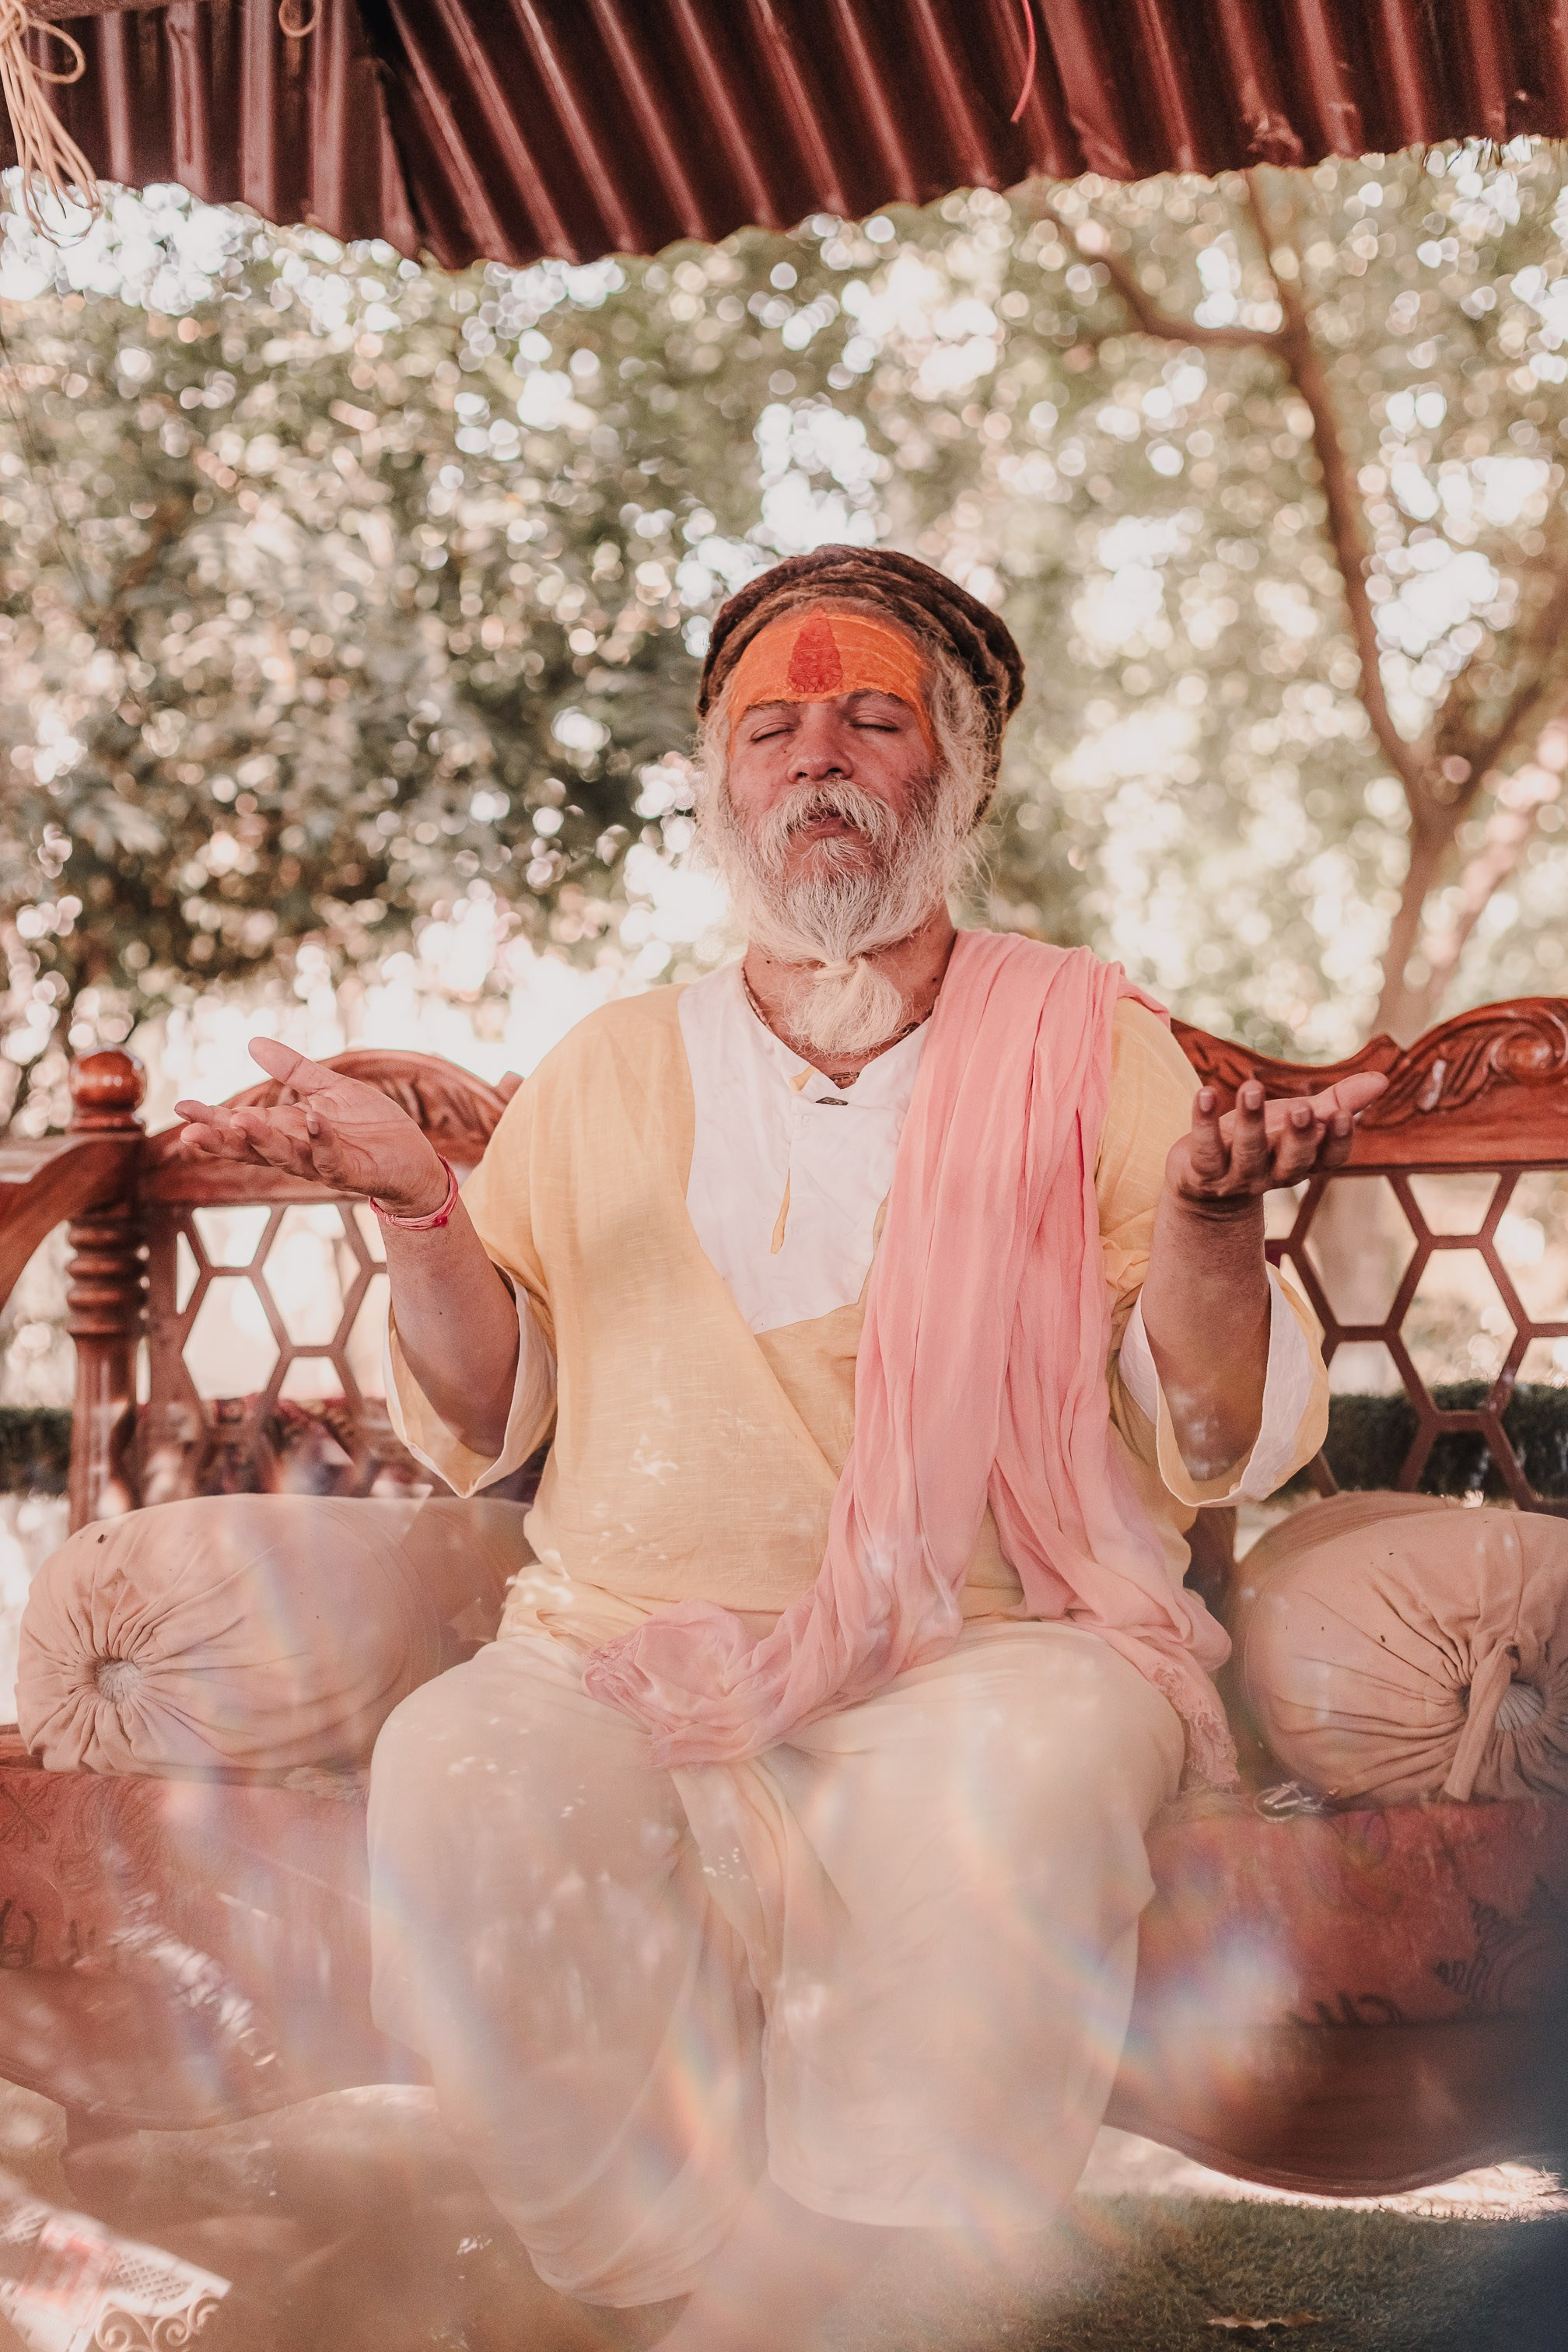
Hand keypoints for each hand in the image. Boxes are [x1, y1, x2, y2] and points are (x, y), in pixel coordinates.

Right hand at [175, 1039, 448, 1215]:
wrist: (414, 1159)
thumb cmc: (371, 1127)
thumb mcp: (330, 1089)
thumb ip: (294, 1070)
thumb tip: (252, 1043)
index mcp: (289, 1130)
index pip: (242, 1126)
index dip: (212, 1119)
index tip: (179, 1108)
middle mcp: (299, 1150)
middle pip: (252, 1148)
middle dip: (222, 1140)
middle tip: (188, 1133)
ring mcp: (324, 1163)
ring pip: (285, 1156)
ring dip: (263, 1140)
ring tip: (240, 1121)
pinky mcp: (353, 1171)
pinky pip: (332, 1158)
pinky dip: (322, 1139)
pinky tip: (312, 1119)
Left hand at [1165, 1071, 1388, 1211]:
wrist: (1206, 1185)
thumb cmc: (1263, 1142)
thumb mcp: (1300, 1120)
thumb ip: (1338, 1102)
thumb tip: (1383, 1079)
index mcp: (1303, 1163)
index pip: (1329, 1158)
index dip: (1336, 1140)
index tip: (1341, 1115)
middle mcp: (1273, 1174)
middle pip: (1292, 1162)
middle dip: (1298, 1137)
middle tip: (1303, 1109)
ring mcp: (1237, 1178)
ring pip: (1248, 1153)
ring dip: (1250, 1121)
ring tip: (1251, 1087)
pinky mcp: (1202, 1173)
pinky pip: (1204, 1149)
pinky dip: (1203, 1121)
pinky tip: (1205, 1093)